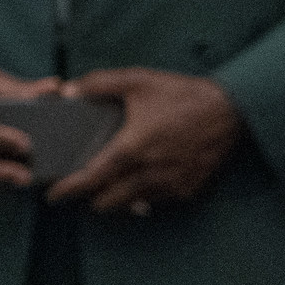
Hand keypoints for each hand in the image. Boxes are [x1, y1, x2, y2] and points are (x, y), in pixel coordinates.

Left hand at [46, 68, 242, 214]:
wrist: (232, 111)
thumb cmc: (182, 95)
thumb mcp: (138, 80)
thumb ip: (99, 84)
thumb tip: (69, 90)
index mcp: (132, 148)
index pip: (92, 178)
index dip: (69, 190)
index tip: (53, 196)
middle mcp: (150, 173)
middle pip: (108, 201)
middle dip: (92, 198)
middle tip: (82, 189)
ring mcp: (171, 185)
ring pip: (132, 205)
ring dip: (117, 199)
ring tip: (108, 186)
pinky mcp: (189, 191)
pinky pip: (157, 202)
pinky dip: (144, 197)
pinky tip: (139, 182)